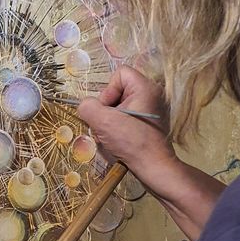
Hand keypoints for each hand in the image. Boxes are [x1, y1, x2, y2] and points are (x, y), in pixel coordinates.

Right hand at [77, 66, 177, 192]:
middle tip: (108, 125)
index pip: (120, 73)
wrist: (153, 167)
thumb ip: (87, 106)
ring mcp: (152, 109)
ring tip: (111, 135)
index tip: (109, 111)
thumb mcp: (102, 121)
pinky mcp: (150, 122)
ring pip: (120, 105)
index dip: (108, 90)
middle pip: (118, 90)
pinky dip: (119, 126)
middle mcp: (152, 95)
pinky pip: (127, 116)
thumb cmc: (131, 141)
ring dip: (110, 120)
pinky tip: (118, 140)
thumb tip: (86, 106)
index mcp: (146, 88)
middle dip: (107, 108)